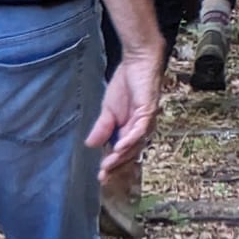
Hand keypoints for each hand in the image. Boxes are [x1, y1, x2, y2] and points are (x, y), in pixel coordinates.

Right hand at [87, 50, 163, 181]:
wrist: (137, 61)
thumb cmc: (126, 83)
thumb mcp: (108, 110)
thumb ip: (102, 128)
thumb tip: (90, 145)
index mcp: (131, 129)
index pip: (123, 153)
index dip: (113, 165)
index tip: (100, 177)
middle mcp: (141, 128)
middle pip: (131, 152)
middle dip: (116, 165)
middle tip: (103, 176)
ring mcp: (146, 120)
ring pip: (136, 143)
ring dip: (122, 155)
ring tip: (108, 165)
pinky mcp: (148, 109)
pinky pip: (140, 128)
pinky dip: (130, 138)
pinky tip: (119, 147)